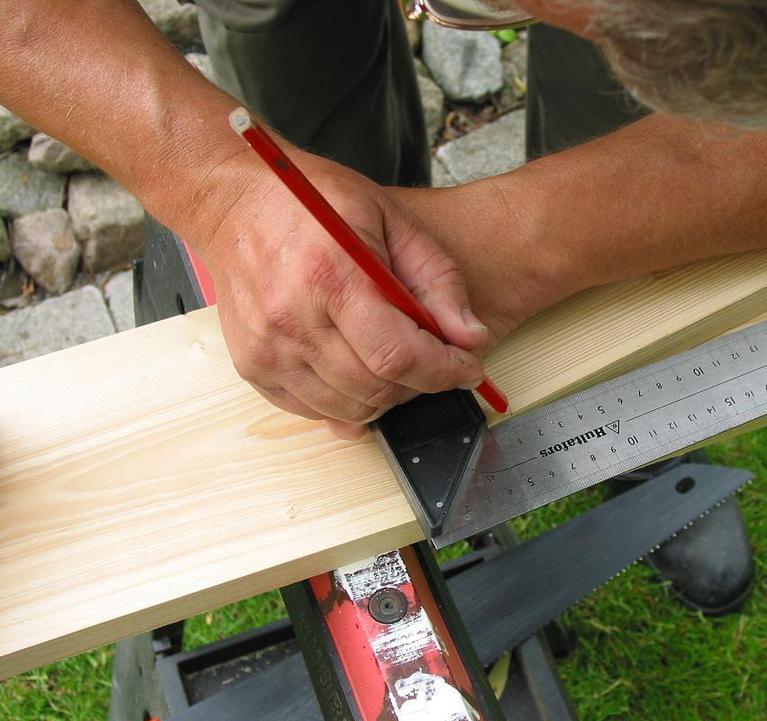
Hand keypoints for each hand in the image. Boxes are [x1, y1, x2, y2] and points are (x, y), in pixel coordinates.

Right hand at [193, 149, 493, 438]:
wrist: (232, 201)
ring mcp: (267, 349)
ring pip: (349, 407)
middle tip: (436, 360)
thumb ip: (438, 279)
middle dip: (421, 382)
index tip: (467, 367)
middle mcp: (293, 319)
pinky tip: (358, 367)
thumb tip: (469, 336)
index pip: (399, 355)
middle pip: (377, 387)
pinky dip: (347, 400)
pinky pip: (315, 409)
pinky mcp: (252, 367)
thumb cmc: (312, 201)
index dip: (444, 371)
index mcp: (331, 276)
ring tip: (396, 359)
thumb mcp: (391, 219)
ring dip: (386, 394)